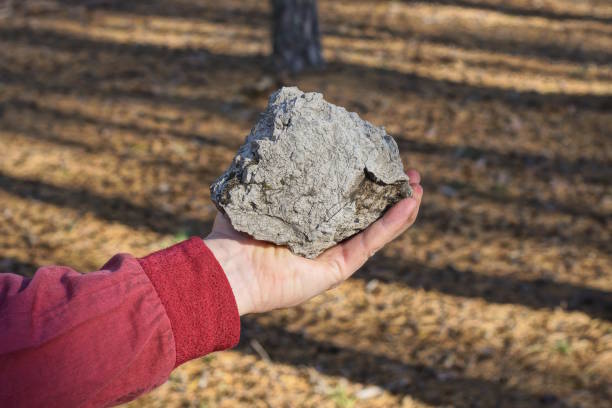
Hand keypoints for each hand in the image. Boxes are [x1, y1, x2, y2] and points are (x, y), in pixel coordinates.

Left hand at [205, 170, 422, 314]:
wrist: (229, 269)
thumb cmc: (234, 231)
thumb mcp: (252, 192)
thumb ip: (266, 170)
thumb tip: (270, 135)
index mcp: (306, 219)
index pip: (341, 196)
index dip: (363, 179)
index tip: (378, 156)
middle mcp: (323, 235)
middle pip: (365, 211)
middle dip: (388, 191)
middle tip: (407, 170)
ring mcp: (332, 252)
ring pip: (375, 227)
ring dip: (400, 206)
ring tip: (418, 184)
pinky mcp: (338, 268)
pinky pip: (370, 243)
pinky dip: (392, 224)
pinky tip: (411, 202)